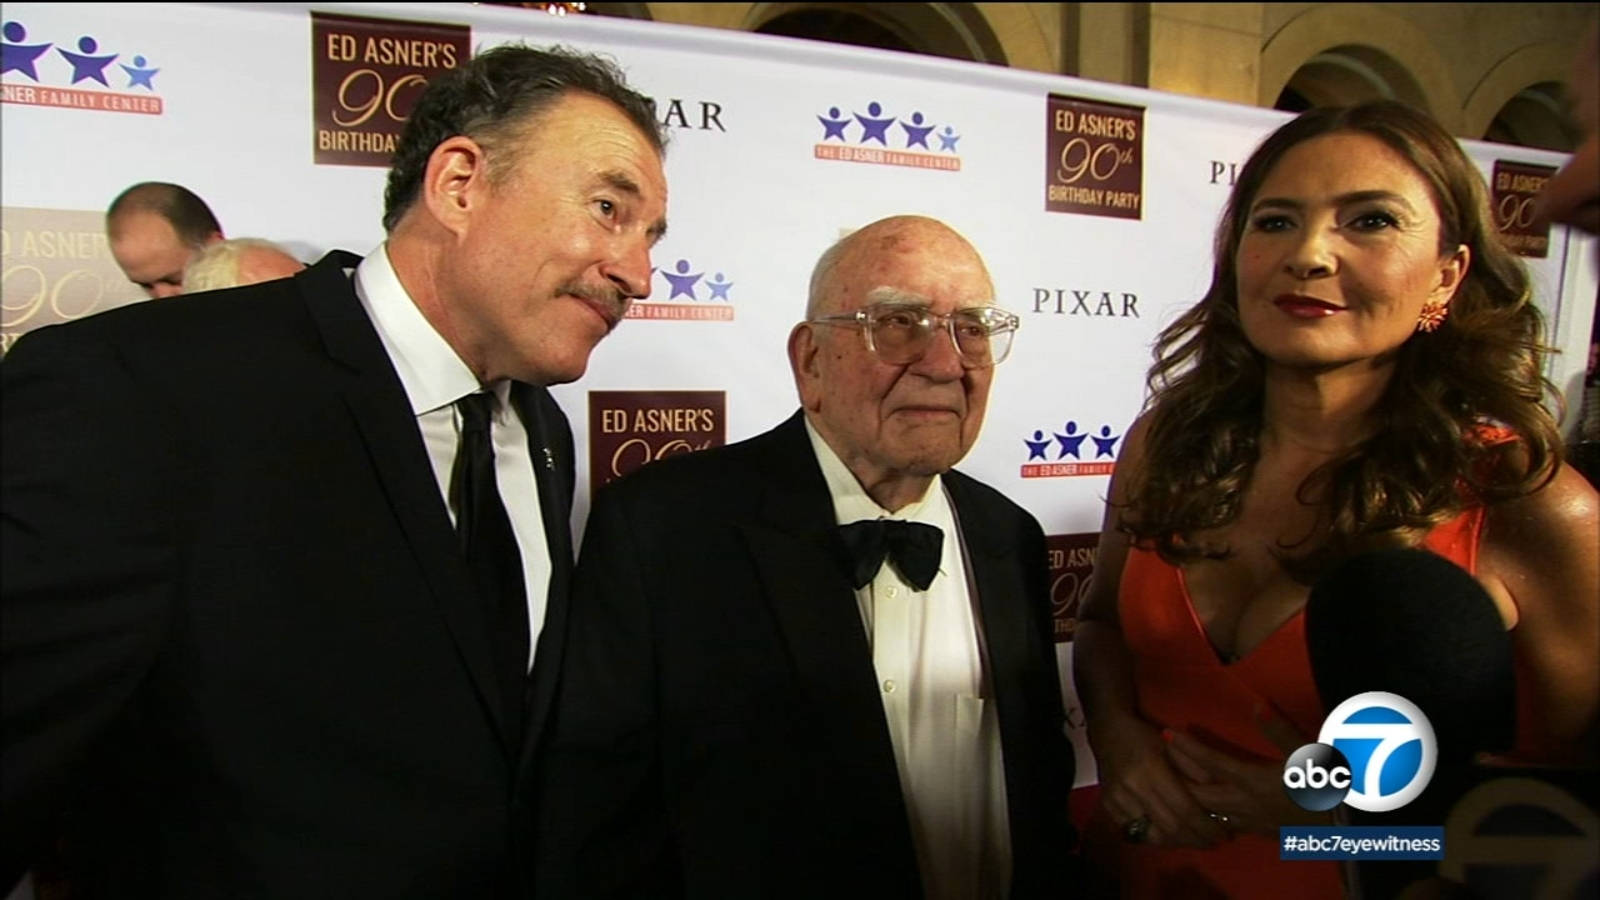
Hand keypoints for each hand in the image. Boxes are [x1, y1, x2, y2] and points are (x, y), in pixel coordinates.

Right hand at [1091, 715, 1229, 848]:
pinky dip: (1157, 839)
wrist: (1107, 731)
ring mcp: (1116, 800)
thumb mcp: (1174, 746)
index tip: (1222, 833)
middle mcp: (1132, 788)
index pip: (1184, 808)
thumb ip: (1197, 771)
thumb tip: (1218, 800)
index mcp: (1151, 769)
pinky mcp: (1108, 807)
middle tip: (1213, 841)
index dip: (1205, 825)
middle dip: (1195, 839)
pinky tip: (1171, 836)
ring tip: (1194, 841)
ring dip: (1177, 843)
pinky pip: (1136, 834)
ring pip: (1153, 836)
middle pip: (1170, 827)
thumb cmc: (1144, 735)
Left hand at [1163, 706, 1328, 835]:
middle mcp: (1246, 803)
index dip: (1187, 747)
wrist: (1350, 819)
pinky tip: (1205, 811)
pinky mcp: (1262, 831)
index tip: (1166, 733)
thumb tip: (1257, 704)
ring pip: (1210, 815)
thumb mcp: (1307, 750)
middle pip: (1199, 794)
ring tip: (1172, 786)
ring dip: (1190, 800)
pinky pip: (1228, 827)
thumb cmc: (1329, 780)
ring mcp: (1253, 821)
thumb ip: (1279, 729)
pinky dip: (1211, 817)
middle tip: (1159, 761)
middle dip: (1177, 778)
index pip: (1210, 762)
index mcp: (1253, 780)